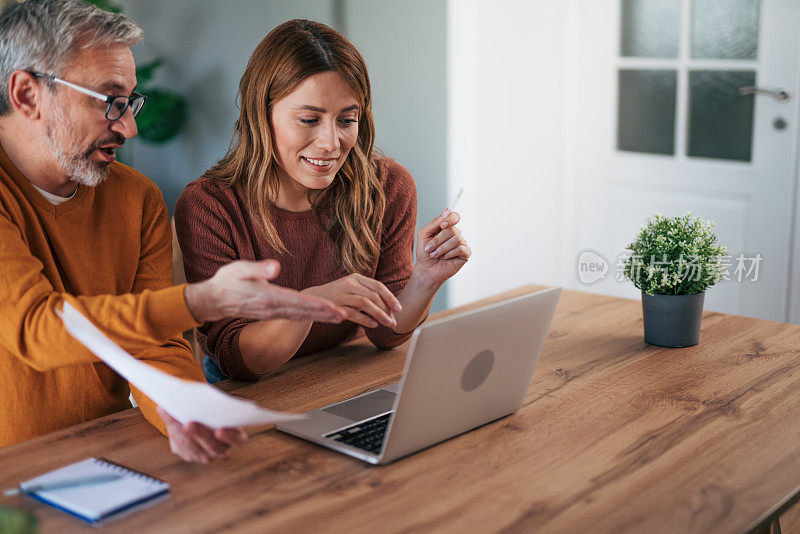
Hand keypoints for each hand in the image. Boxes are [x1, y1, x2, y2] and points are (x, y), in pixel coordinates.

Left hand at [157, 407, 246, 463]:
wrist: (204, 421)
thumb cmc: (216, 411)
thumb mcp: (219, 407)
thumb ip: (214, 404)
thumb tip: (197, 396)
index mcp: (237, 437)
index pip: (238, 440)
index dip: (229, 436)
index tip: (219, 430)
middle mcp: (222, 450)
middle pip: (212, 446)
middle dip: (200, 434)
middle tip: (189, 423)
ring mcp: (206, 456)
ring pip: (194, 449)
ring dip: (182, 434)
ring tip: (173, 419)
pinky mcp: (190, 455)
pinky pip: (181, 448)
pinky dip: (172, 430)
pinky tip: (166, 414)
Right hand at [185, 260, 345, 322]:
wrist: (213, 300)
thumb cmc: (226, 281)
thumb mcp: (239, 269)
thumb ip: (259, 268)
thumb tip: (275, 266)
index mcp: (267, 297)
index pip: (296, 301)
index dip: (315, 304)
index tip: (331, 306)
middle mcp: (272, 308)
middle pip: (303, 312)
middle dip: (324, 313)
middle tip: (344, 315)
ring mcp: (272, 313)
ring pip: (301, 316)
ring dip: (321, 317)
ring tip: (341, 317)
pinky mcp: (271, 313)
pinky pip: (295, 316)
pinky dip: (310, 317)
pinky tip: (322, 316)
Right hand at [303, 273, 401, 328]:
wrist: (312, 299)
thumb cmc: (338, 296)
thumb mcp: (352, 289)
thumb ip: (367, 294)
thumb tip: (389, 308)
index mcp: (356, 278)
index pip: (377, 286)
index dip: (390, 297)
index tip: (399, 309)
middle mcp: (349, 283)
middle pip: (373, 296)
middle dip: (386, 310)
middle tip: (394, 321)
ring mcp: (341, 294)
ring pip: (365, 303)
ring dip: (379, 315)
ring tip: (387, 324)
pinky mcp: (335, 305)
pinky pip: (353, 313)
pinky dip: (365, 319)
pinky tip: (373, 325)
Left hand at [415, 211, 470, 287]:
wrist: (426, 269)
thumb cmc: (425, 252)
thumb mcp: (424, 234)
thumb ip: (434, 223)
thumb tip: (446, 211)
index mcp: (446, 227)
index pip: (454, 216)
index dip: (450, 219)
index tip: (442, 225)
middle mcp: (455, 234)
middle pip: (453, 229)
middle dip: (438, 240)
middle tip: (429, 248)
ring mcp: (461, 243)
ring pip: (456, 239)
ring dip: (442, 248)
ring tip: (434, 255)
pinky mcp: (465, 254)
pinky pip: (461, 249)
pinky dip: (449, 254)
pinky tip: (444, 258)